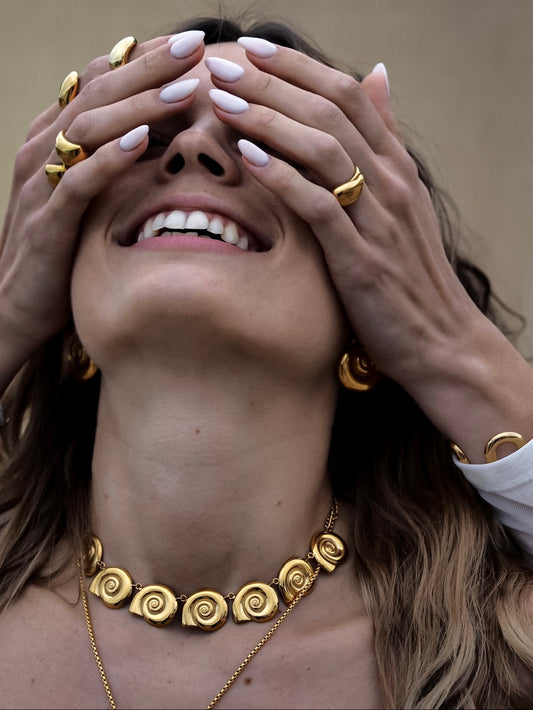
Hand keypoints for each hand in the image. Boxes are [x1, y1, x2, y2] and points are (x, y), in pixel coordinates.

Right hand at [0, 32, 204, 390]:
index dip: (143, 60)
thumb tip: (160, 134)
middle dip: (148, 67)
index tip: (189, 45)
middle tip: (194, 45)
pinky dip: (110, 159)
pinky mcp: (48, 224)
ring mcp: (42, 185)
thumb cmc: (61, 248)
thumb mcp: (87, 195)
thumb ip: (110, 161)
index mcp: (55, 138)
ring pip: (88, 130)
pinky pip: (79, 183)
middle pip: (96, 93)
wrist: (18, 305)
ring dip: (138, 105)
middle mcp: (44, 150)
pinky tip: (143, 141)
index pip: (99, 83)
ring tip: (183, 85)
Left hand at [206, 41, 532, 459]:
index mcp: (397, 166)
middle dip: (273, 83)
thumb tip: (377, 77)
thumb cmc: (410, 274)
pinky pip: (319, 206)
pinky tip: (248, 157)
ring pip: (322, 149)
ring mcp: (378, 219)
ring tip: (225, 102)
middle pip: (330, 111)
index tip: (255, 50)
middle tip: (224, 65)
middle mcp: (391, 182)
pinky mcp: (361, 258)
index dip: (299, 67)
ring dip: (269, 121)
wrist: (441, 339)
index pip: (349, 94)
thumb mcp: (403, 203)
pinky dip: (282, 177)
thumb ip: (385, 143)